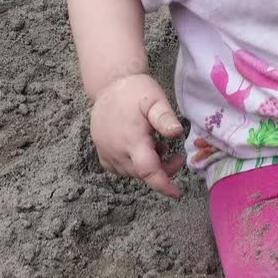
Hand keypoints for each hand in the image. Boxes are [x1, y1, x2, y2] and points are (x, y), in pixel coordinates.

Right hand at [90, 74, 185, 197]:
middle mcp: (116, 149)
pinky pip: (118, 169)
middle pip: (143, 174)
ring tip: (156, 145)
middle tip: (175, 154)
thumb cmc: (136, 91)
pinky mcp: (101, 151)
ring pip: (131, 173)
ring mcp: (106, 151)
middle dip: (163, 170)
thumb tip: (177, 133)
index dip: (163, 185)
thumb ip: (165, 117)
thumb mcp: (155, 99)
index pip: (148, 171)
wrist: (109, 85)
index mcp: (131, 139)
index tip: (176, 193)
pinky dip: (133, 167)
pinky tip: (140, 150)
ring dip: (148, 167)